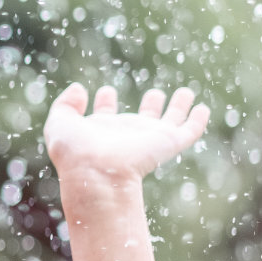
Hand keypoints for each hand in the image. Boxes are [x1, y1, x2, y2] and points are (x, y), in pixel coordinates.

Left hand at [43, 83, 210, 182]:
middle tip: (155, 95)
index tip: (106, 92)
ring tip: (186, 92)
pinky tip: (203, 108)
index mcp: (101, 131)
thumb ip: (65, 104)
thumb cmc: (74, 151)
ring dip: (178, 106)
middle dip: (150, 106)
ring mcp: (149, 139)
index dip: (105, 103)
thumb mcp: (59, 123)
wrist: (95, 172)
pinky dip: (198, 120)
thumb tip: (79, 89)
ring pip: (170, 121)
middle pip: (142, 119)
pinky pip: (189, 130)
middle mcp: (127, 135)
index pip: (106, 115)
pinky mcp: (168, 143)